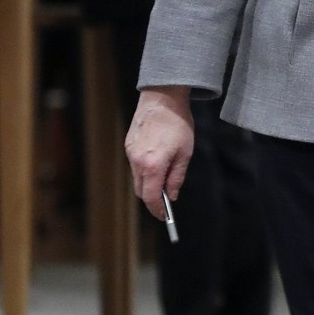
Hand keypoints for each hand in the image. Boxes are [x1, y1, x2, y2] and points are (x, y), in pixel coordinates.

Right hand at [125, 85, 194, 220]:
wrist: (162, 98)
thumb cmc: (177, 124)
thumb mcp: (185, 153)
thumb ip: (176, 177)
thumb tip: (171, 195)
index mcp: (152, 165)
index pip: (151, 197)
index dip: (158, 210)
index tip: (165, 216)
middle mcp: (137, 161)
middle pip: (141, 190)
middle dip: (152, 199)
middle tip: (166, 201)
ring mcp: (130, 153)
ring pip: (137, 178)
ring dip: (149, 183)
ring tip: (165, 178)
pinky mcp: (128, 145)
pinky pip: (135, 165)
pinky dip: (144, 170)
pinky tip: (157, 162)